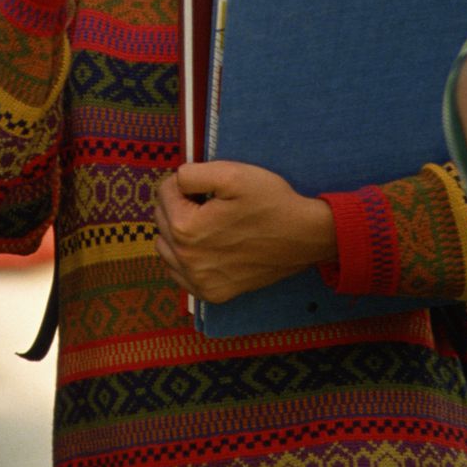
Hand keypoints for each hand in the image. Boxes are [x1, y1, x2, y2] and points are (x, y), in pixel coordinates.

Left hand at [152, 161, 336, 302]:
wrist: (305, 236)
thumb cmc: (270, 202)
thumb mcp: (231, 173)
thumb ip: (191, 173)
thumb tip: (175, 182)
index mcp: (185, 228)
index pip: (164, 191)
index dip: (187, 183)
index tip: (210, 187)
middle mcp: (186, 260)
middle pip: (162, 218)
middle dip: (181, 204)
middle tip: (212, 203)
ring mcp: (198, 281)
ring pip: (166, 246)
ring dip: (179, 231)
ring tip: (210, 224)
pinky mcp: (212, 294)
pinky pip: (179, 273)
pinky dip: (186, 258)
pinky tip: (209, 247)